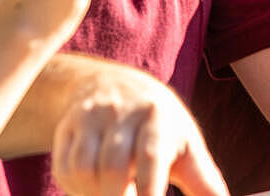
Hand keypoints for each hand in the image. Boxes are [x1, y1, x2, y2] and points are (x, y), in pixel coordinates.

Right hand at [51, 67, 227, 195]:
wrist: (116, 84)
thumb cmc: (162, 127)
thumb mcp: (187, 146)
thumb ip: (205, 182)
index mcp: (158, 117)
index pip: (150, 156)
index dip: (148, 187)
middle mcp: (122, 112)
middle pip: (111, 168)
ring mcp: (91, 117)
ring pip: (81, 168)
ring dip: (93, 193)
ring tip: (116, 192)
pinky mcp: (67, 125)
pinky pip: (63, 166)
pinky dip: (75, 186)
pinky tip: (93, 186)